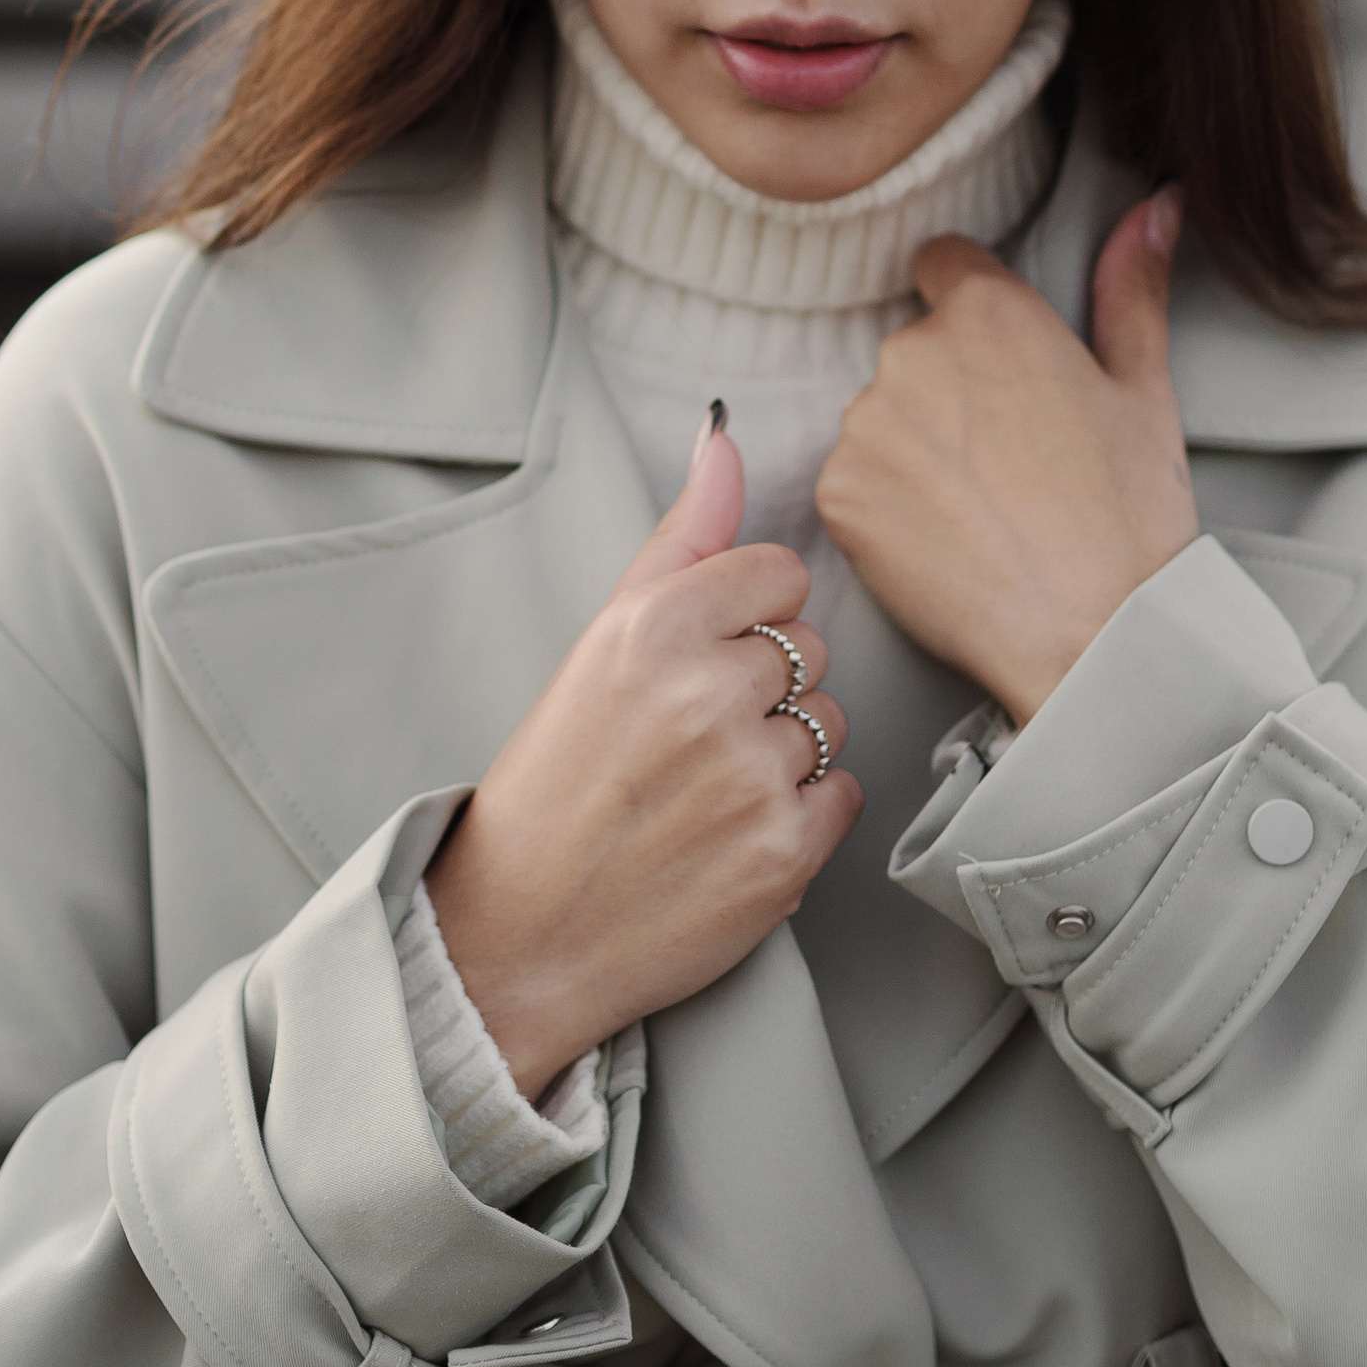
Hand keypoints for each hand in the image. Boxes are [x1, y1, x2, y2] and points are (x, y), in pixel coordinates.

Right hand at [423, 422, 861, 1099]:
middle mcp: (705, 692)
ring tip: (703, 792)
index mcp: (653, 625)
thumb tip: (726, 432)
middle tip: (687, 741)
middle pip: (809, 649)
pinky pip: (844, 795)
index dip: (745, 621)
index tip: (695, 665)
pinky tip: (731, 835)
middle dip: (763, 690)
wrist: (521, 933)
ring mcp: (749, 776)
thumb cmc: (560, 777)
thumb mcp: (603, 639)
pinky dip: (801, 819)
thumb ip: (682, 534)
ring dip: (783, 757)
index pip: (778, 574)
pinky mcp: (783, 854)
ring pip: (829, 724)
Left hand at [815, 191, 1197, 726]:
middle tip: (1011, 457)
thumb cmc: (1131, 516)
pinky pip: (855, 479)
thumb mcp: (1144, 388)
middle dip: (951, 386)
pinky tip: (945, 540)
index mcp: (990, 310)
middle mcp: (913, 350)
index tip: (1000, 362)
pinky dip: (887, 505)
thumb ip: (1132, 285)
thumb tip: (1158, 203)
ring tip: (983, 507)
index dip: (972, 305)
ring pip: (883, 415)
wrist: (1092, 637)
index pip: (944, 262)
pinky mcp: (838, 492)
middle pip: (915, 345)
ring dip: (916, 445)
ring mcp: (867, 423)